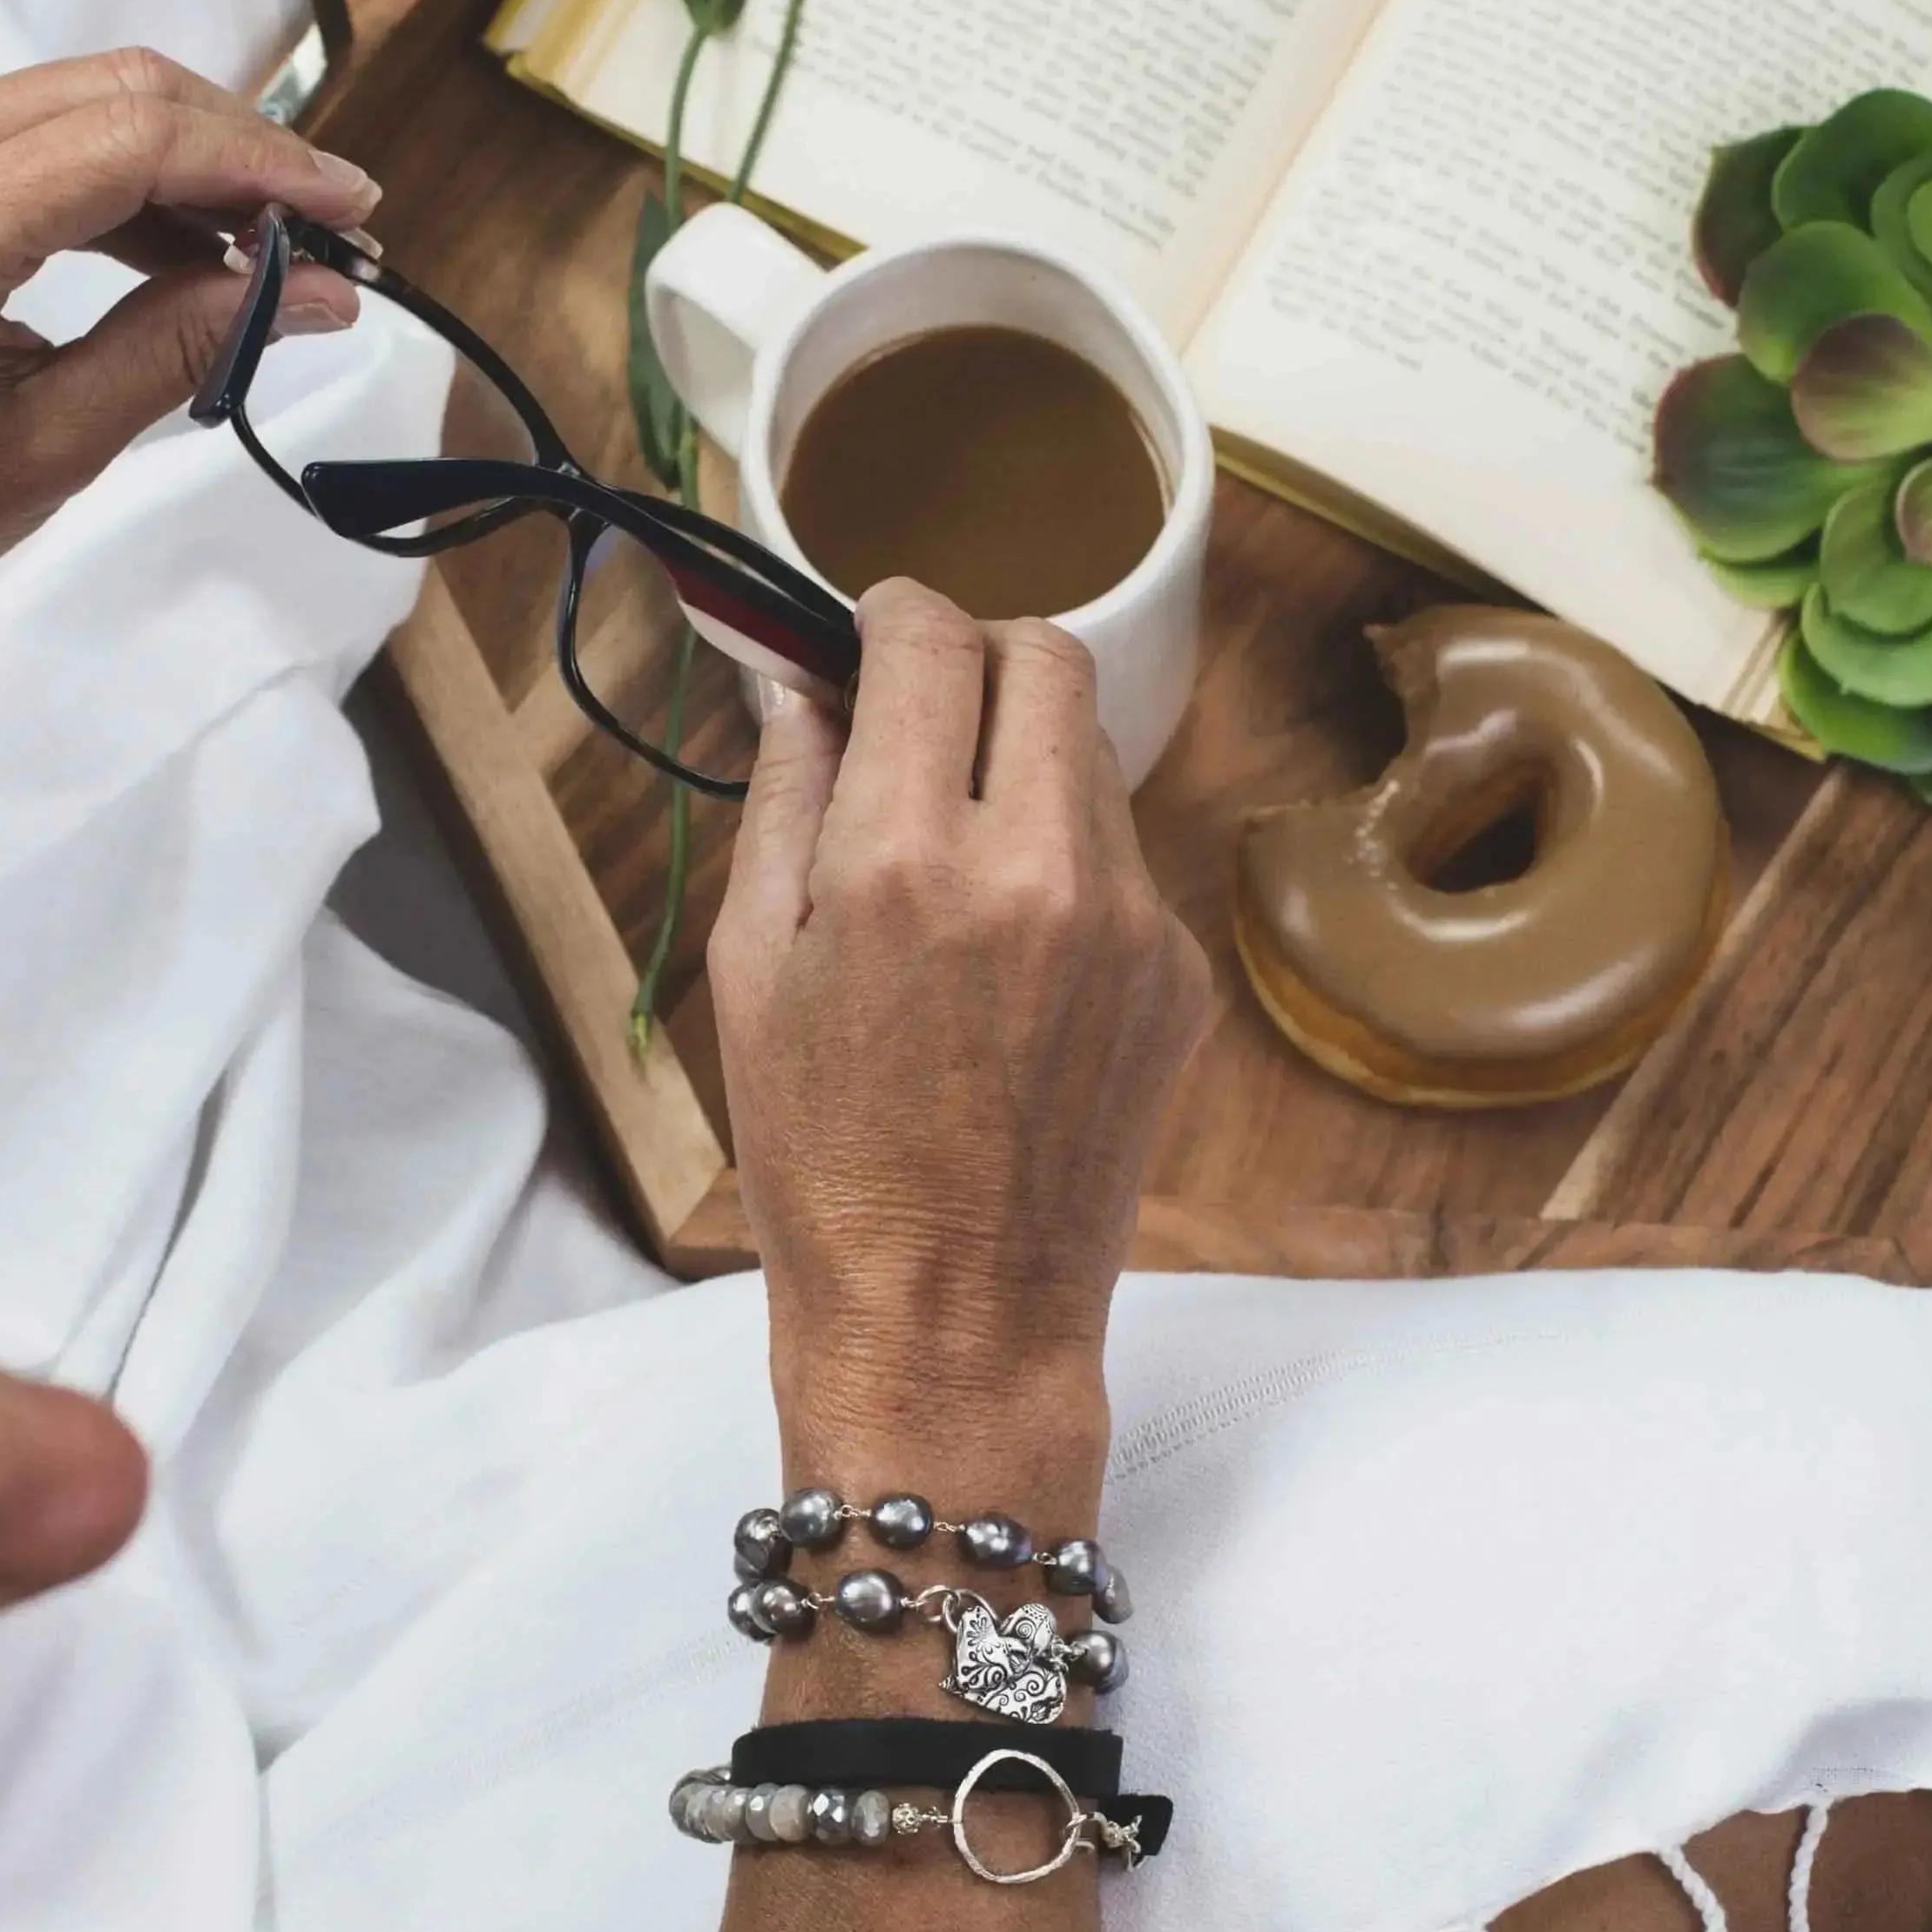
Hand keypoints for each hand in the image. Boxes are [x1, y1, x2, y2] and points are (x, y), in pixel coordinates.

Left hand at [0, 50, 379, 631]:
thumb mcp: (50, 448)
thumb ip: (186, 346)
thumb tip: (317, 290)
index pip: (134, 143)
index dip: (265, 166)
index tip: (357, 212)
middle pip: (120, 91)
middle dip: (247, 149)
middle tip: (340, 225)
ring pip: (89, 95)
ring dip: (200, 156)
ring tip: (286, 241)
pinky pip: (44, 127)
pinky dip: (135, 173)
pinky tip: (200, 241)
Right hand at [709, 580, 1213, 1499]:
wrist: (953, 1318)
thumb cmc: (823, 1159)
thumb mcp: (752, 972)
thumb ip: (783, 799)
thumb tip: (794, 680)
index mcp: (903, 860)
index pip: (930, 640)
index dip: (891, 613)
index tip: (868, 634)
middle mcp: (1036, 867)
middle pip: (1046, 656)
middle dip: (977, 656)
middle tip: (923, 710)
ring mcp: (1130, 921)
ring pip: (1094, 752)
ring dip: (1025, 756)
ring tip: (956, 853)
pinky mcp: (1179, 975)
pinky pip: (1125, 857)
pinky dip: (1066, 861)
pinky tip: (1011, 957)